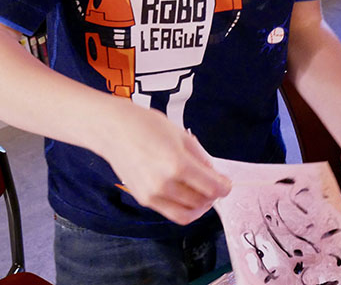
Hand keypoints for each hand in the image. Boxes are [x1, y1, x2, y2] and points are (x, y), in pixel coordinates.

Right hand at [97, 99, 231, 224]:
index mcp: (178, 164)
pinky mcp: (143, 199)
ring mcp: (152, 195)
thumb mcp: (181, 135)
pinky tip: (185, 194)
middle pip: (201, 202)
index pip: (212, 188)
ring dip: (199, 207)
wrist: (114, 129)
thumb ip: (200, 157)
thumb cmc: (145, 125)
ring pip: (186, 214)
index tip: (227, 184)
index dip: (224, 188)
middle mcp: (165, 184)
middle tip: (215, 186)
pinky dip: (182, 207)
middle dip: (213, 196)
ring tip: (202, 194)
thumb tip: (212, 173)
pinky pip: (170, 212)